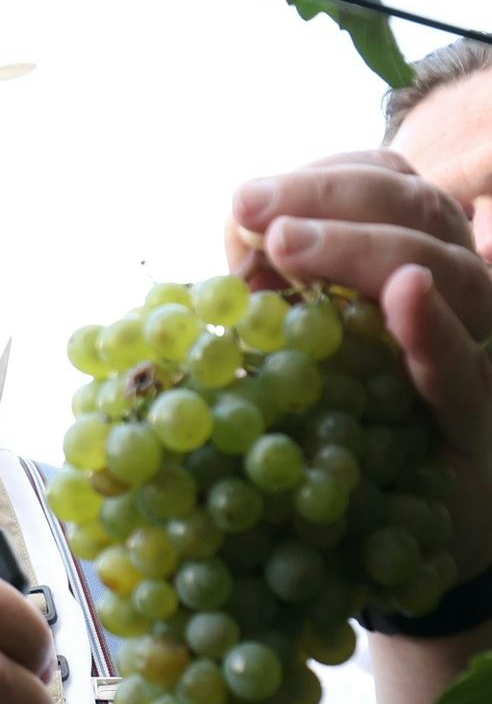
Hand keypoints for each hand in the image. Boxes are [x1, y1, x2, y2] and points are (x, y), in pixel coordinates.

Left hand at [226, 152, 491, 579]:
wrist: (398, 524)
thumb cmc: (338, 417)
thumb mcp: (296, 336)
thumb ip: (276, 285)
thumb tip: (237, 229)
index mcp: (414, 256)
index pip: (388, 186)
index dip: (323, 179)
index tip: (246, 197)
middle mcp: (459, 289)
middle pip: (418, 212)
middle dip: (329, 201)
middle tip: (251, 212)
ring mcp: (479, 348)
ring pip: (450, 272)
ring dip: (364, 248)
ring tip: (288, 246)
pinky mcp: (477, 413)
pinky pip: (463, 364)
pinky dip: (435, 325)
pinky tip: (406, 294)